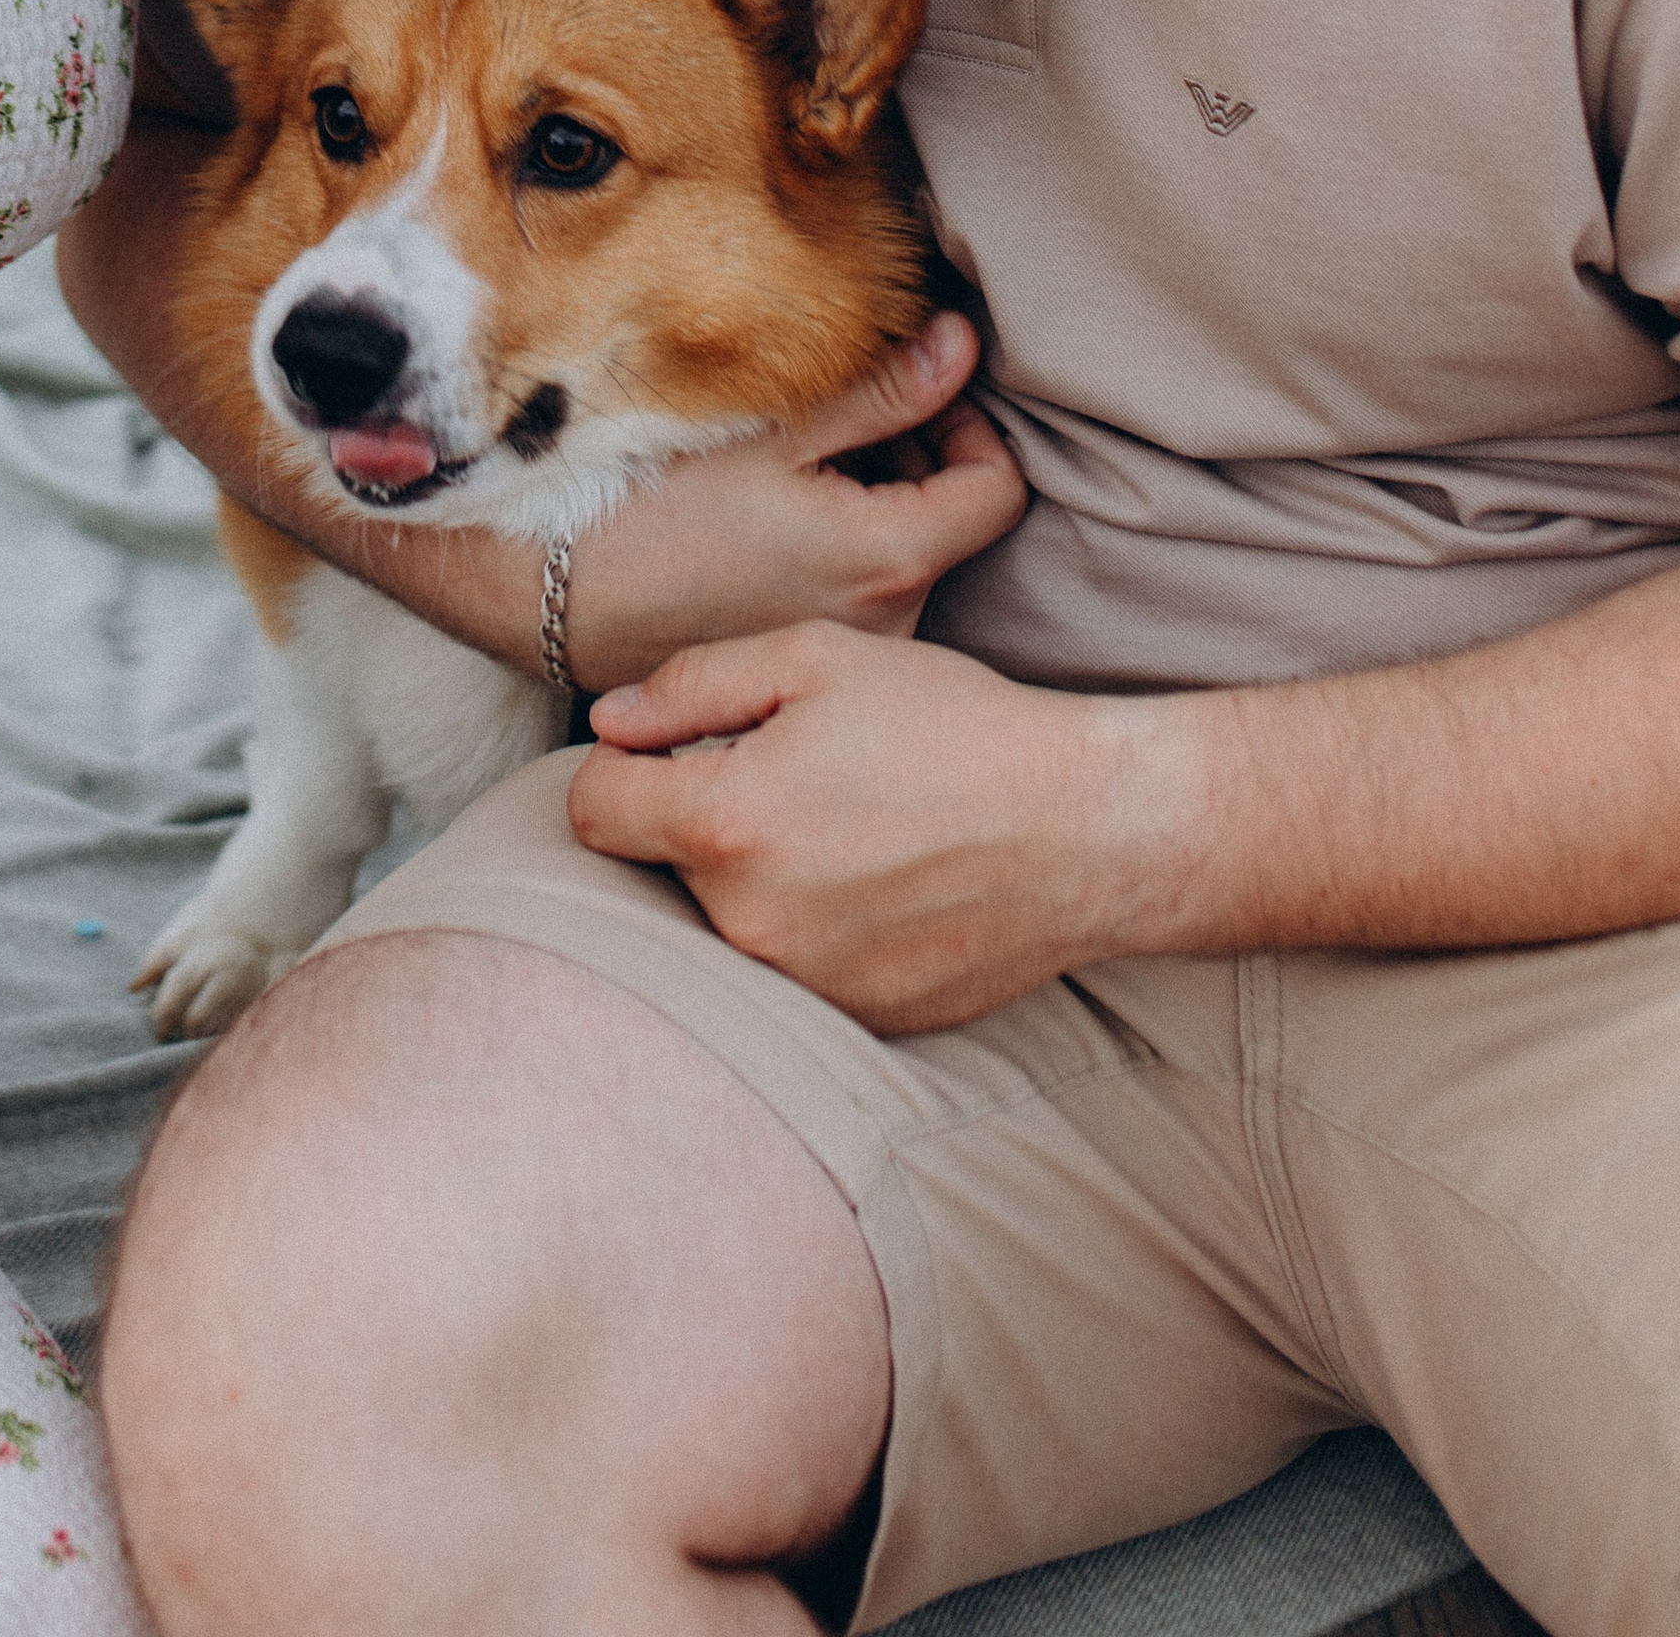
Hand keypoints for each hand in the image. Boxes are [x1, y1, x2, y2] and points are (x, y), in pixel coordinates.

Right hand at [554, 312, 1026, 693]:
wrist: (558, 595)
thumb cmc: (657, 504)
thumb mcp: (777, 430)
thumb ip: (885, 390)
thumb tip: (963, 344)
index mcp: (890, 559)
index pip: (999, 489)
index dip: (970, 426)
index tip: (915, 395)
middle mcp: (889, 624)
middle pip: (949, 521)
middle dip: (911, 458)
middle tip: (833, 419)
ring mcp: (849, 655)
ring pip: (902, 556)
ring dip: (872, 501)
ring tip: (787, 469)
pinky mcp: (807, 664)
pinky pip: (859, 594)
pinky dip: (838, 548)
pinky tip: (766, 523)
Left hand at [569, 620, 1185, 1032]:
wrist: (1085, 828)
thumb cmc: (953, 726)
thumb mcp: (816, 659)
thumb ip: (692, 685)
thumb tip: (610, 723)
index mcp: (727, 824)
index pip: (594, 810)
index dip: (622, 766)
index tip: (672, 749)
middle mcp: (751, 924)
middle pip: (661, 867)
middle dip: (697, 818)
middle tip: (789, 776)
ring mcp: (805, 986)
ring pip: (727, 919)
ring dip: (755, 875)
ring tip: (847, 826)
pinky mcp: (858, 1020)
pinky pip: (793, 967)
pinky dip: (815, 925)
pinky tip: (882, 882)